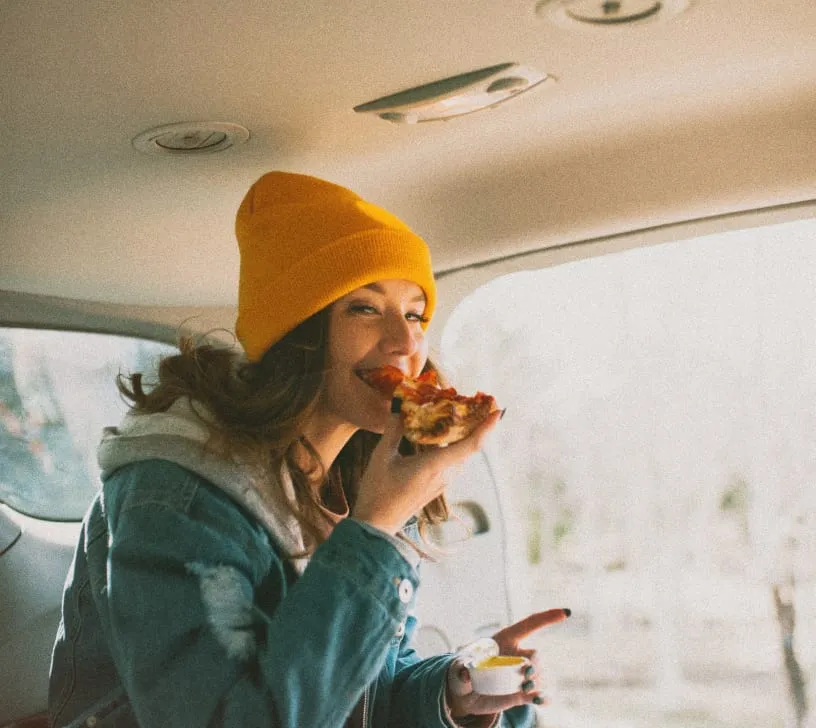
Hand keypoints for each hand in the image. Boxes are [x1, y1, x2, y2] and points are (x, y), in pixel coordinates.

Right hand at [351, 405, 501, 534]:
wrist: (377, 523)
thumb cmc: (378, 491)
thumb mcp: (382, 456)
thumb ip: (393, 430)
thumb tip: (399, 406)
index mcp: (435, 465)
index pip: (471, 445)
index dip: (487, 427)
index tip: (497, 410)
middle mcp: (445, 474)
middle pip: (470, 445)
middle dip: (478, 423)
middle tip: (480, 401)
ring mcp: (443, 481)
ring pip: (462, 453)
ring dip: (466, 433)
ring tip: (462, 412)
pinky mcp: (438, 485)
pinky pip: (453, 459)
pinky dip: (454, 443)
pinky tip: (443, 433)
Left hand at [446, 608, 570, 717]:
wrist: (466, 694)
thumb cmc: (463, 672)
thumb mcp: (460, 667)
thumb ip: (462, 668)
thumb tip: (466, 673)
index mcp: (506, 640)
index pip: (531, 624)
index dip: (548, 617)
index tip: (566, 612)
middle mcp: (518, 655)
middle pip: (537, 656)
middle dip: (536, 664)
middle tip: (525, 674)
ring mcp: (522, 675)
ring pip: (540, 676)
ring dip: (537, 682)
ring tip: (524, 689)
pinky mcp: (523, 693)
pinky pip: (541, 694)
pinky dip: (544, 697)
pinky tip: (539, 700)